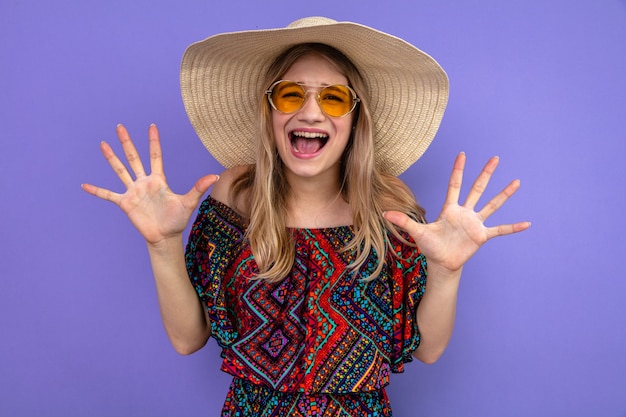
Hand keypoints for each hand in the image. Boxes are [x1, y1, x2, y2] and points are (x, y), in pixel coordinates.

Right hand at [82, 124, 217, 244]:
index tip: (152, 125)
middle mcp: (144, 182)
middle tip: (120, 126)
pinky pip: (108, 195)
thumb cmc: (177, 220)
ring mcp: (133, 191)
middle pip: (133, 157)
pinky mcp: (125, 203)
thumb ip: (198, 188)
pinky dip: (97, 191)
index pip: (155, 155)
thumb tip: (214, 176)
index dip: (153, 141)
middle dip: (127, 142)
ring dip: (111, 158)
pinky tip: (84, 185)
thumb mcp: (188, 202)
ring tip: (103, 144)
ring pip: (120, 170)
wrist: (165, 237)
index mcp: (158, 179)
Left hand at [384, 152, 529, 273]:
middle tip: (495, 158)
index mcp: (450, 208)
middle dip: (486, 173)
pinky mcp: (482, 236)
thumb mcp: (417, 233)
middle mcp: (465, 212)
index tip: (463, 154)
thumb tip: (385, 212)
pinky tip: (527, 223)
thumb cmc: (430, 246)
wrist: (441, 263)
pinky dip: (513, 227)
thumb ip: (404, 222)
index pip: (455, 185)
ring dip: (504, 194)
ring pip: (492, 205)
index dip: (458, 170)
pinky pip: (500, 230)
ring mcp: (475, 223)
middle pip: (477, 189)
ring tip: (517, 182)